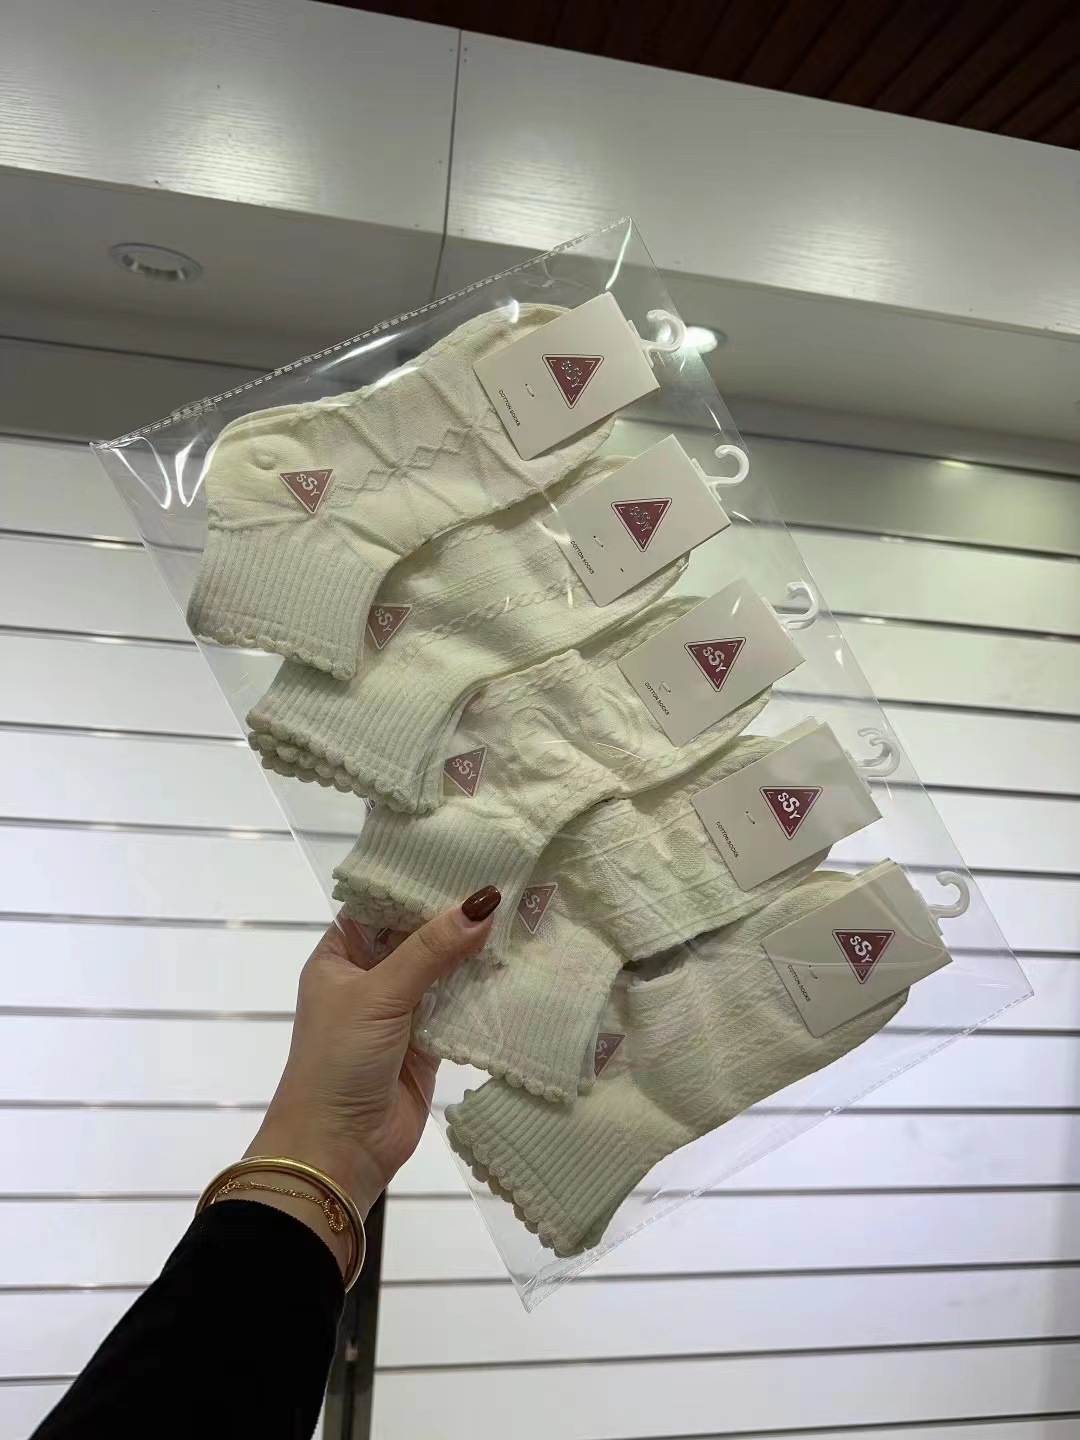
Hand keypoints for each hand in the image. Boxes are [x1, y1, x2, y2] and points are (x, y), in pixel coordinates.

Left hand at [245, 887, 501, 1218]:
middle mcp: (370, 977)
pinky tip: (518, 966)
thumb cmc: (339, 1061)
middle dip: (457, 917)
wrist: (338, 1151)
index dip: (420, 883)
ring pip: (444, 970)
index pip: (382, 904)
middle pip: (418, 936)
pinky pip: (460, 1007)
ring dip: (475, 953)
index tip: (466, 854)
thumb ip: (431, 949)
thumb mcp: (379, 995)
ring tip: (524, 914)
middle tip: (511, 880)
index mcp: (341, 955)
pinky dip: (484, 992)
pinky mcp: (429, 1043)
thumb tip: (484, 901)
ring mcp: (401, 1011)